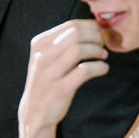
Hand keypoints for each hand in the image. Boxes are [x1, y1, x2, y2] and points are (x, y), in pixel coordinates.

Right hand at [21, 20, 109, 134]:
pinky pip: (84, 71)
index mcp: (40, 43)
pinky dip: (99, 67)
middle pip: (75, 34)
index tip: (100, 34)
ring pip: (78, 49)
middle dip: (95, 37)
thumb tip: (93, 27)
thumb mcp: (48, 57)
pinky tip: (103, 69)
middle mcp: (42, 55)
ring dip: (97, 50)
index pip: (71, 25)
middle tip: (103, 45)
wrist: (35, 112)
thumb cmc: (48, 81)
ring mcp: (49, 72)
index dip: (91, 27)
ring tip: (103, 56)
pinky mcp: (59, 89)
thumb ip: (64, 42)